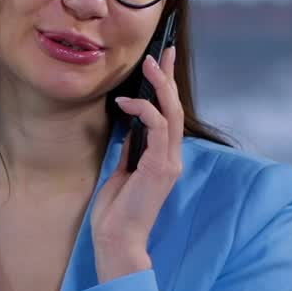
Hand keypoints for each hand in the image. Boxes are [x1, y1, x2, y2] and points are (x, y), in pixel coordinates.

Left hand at [94, 44, 183, 258]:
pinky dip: (144, 109)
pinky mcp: (160, 167)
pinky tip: (126, 101)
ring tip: (148, 63)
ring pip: (171, 113)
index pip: (169, 116)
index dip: (166, 88)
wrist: (117, 239)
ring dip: (160, 85)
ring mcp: (169, 162)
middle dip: (168, 77)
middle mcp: (172, 158)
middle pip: (175, 108)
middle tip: (162, 51)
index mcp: (164, 159)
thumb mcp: (121, 172)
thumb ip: (130, 149)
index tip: (161, 63)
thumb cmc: (116, 212)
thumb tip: (129, 124)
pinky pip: (157, 127)